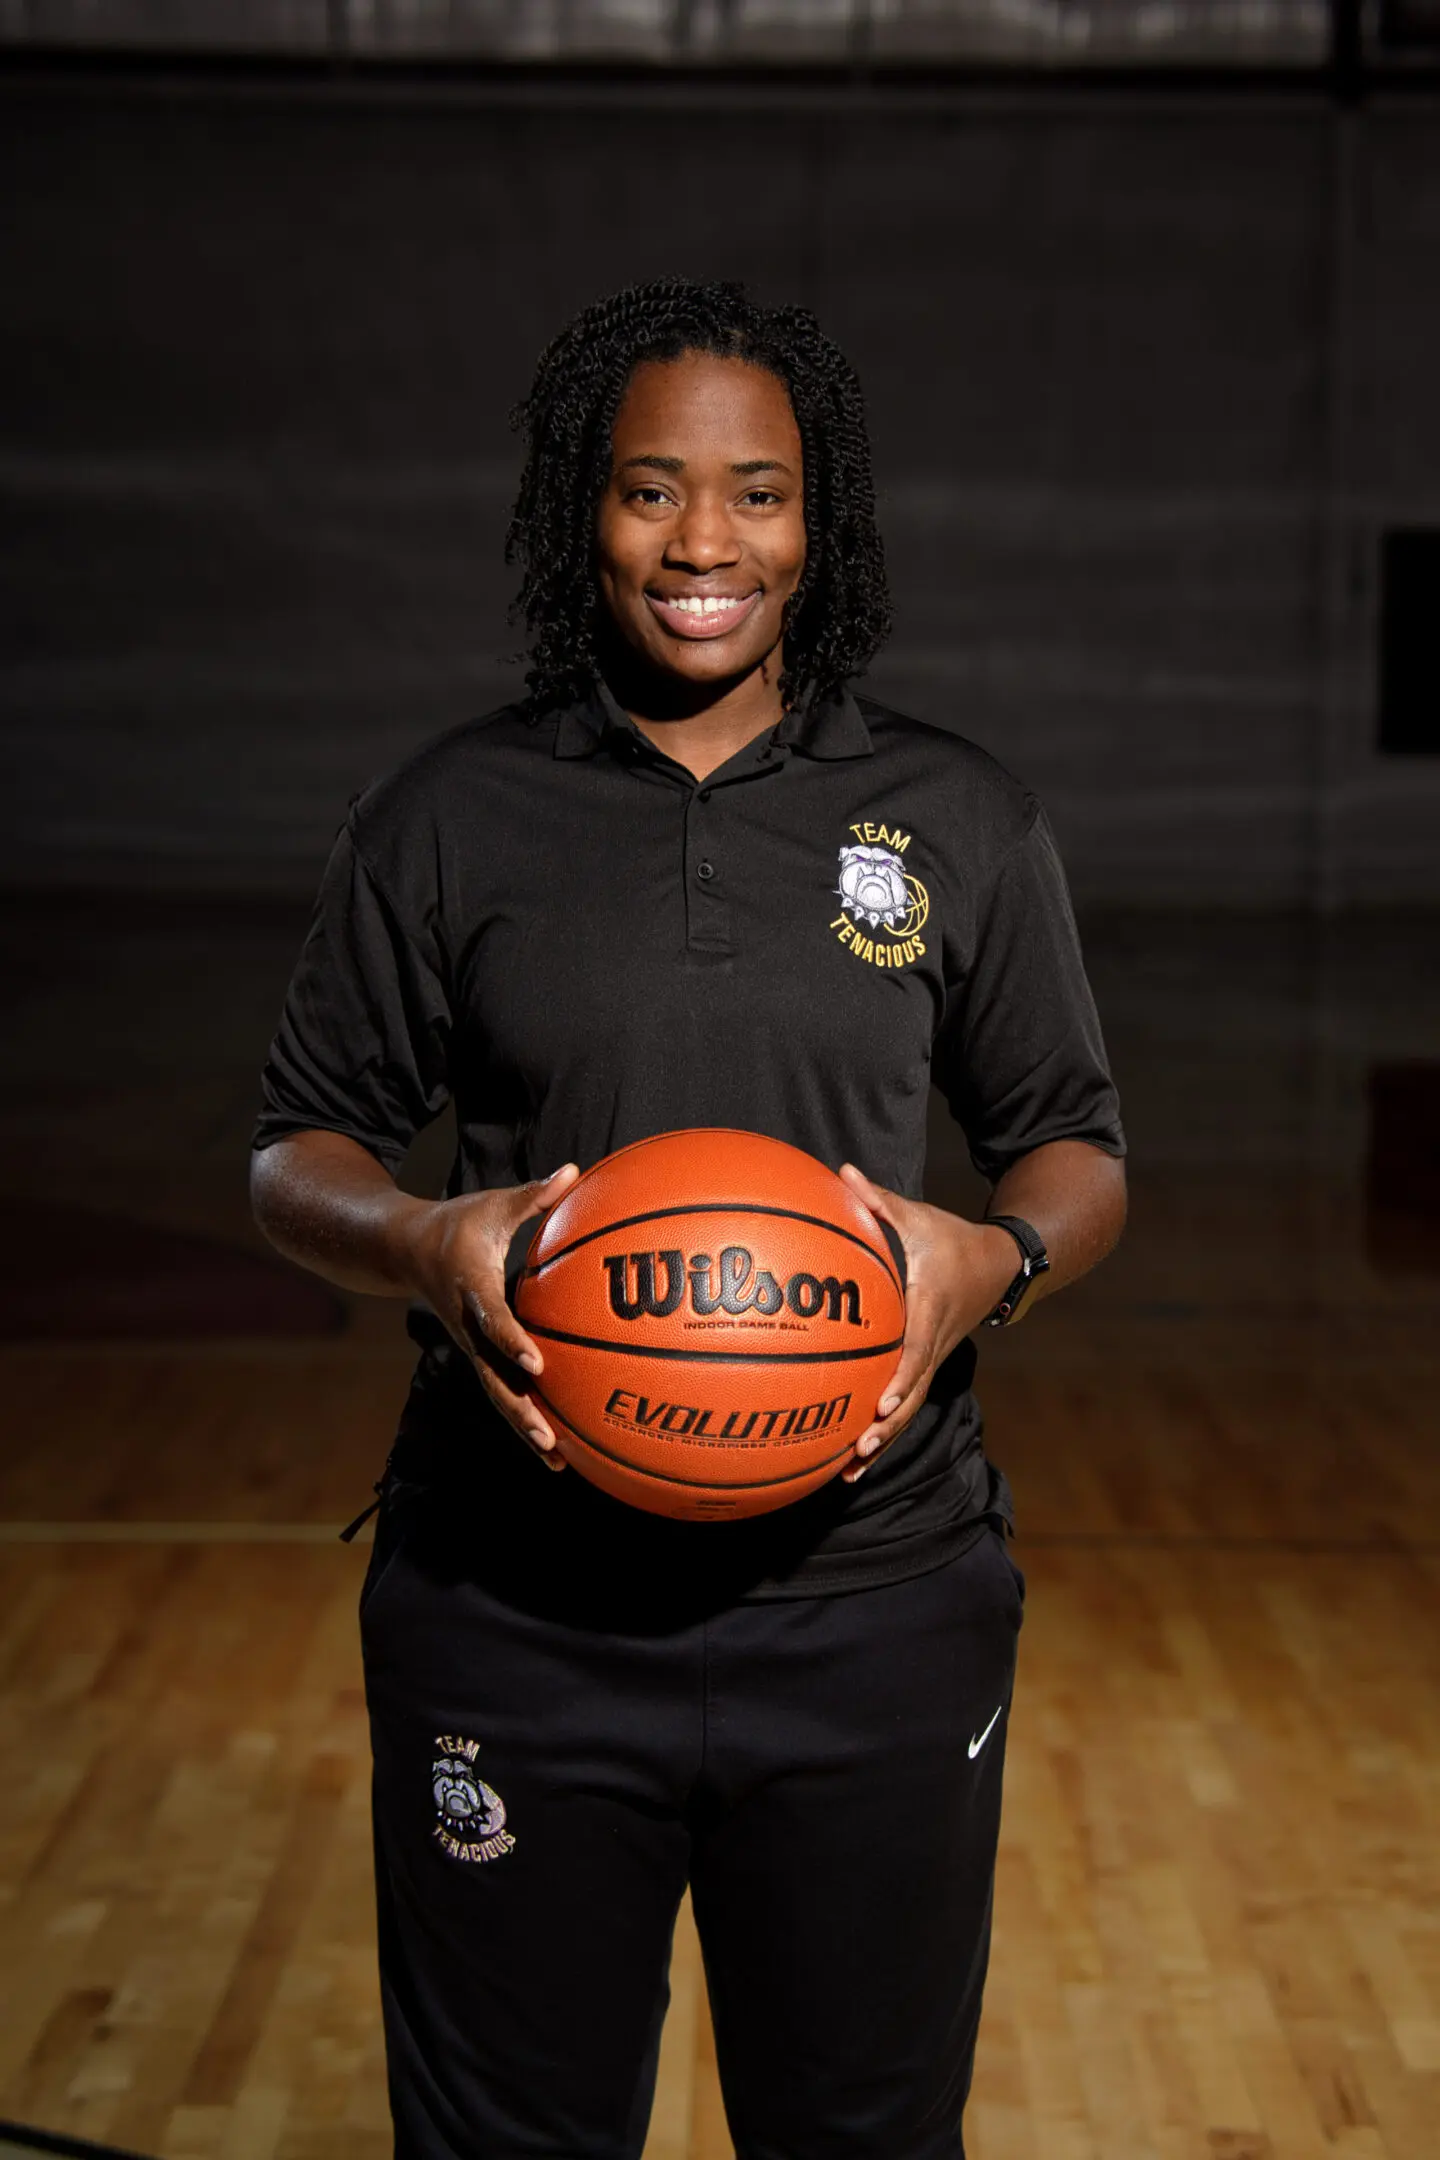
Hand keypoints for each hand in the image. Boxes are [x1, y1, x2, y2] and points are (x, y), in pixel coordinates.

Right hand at [398, 1164, 580, 1470]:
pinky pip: (502, 1389)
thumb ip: (533, 1196)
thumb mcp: (492, 1205)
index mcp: (472, 1290)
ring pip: (497, 1393)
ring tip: (558, 1460)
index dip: (512, 1340)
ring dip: (524, 1426)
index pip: (492, 1320)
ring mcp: (472, 1347)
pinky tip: (556, 1444)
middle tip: (549, 1438)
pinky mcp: (478, 1355)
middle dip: (520, 1409)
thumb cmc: (457, 1224)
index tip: (536, 1360)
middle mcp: (470, 1328)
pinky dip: (525, 1416)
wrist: (406, 1250)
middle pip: (493, 1378)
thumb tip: (574, 1171)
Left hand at [837, 1165, 1016, 1483]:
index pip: (918, 1350)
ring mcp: (933, 1359)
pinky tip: (853, 1457)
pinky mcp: (927, 1366)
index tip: (881, 1403)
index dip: (902, 1378)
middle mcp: (934, 1342)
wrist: (997, 1264)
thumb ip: (878, 1201)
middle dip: (888, 1425)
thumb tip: (843, 1173)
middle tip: (860, 1448)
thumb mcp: (917, 1216)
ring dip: (883, 1440)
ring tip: (850, 1471)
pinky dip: (883, 1431)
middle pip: (914, 1393)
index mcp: (930, 1308)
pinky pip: (905, 1402)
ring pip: (910, 1408)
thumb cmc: (950, 1239)